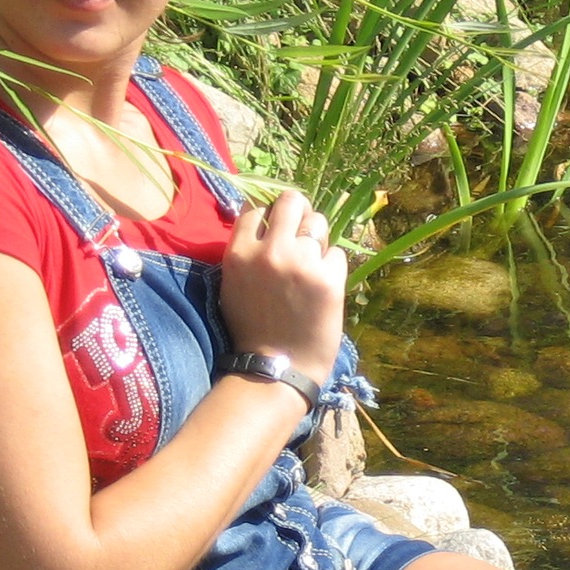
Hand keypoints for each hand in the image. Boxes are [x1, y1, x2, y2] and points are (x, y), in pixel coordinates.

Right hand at [219, 189, 345, 381]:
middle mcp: (271, 251)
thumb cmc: (252, 330)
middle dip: (298, 212)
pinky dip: (331, 266)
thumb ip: (246, 252)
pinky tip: (321, 287)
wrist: (277, 368)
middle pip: (292, 201)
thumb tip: (265, 221)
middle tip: (302, 230)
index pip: (256, 208)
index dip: (269, 216)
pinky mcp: (329, 279)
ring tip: (311, 263)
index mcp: (240, 253)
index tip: (276, 228)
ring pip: (318, 223)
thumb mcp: (233, 285)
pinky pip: (336, 253)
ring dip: (317, 238)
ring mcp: (302, 263)